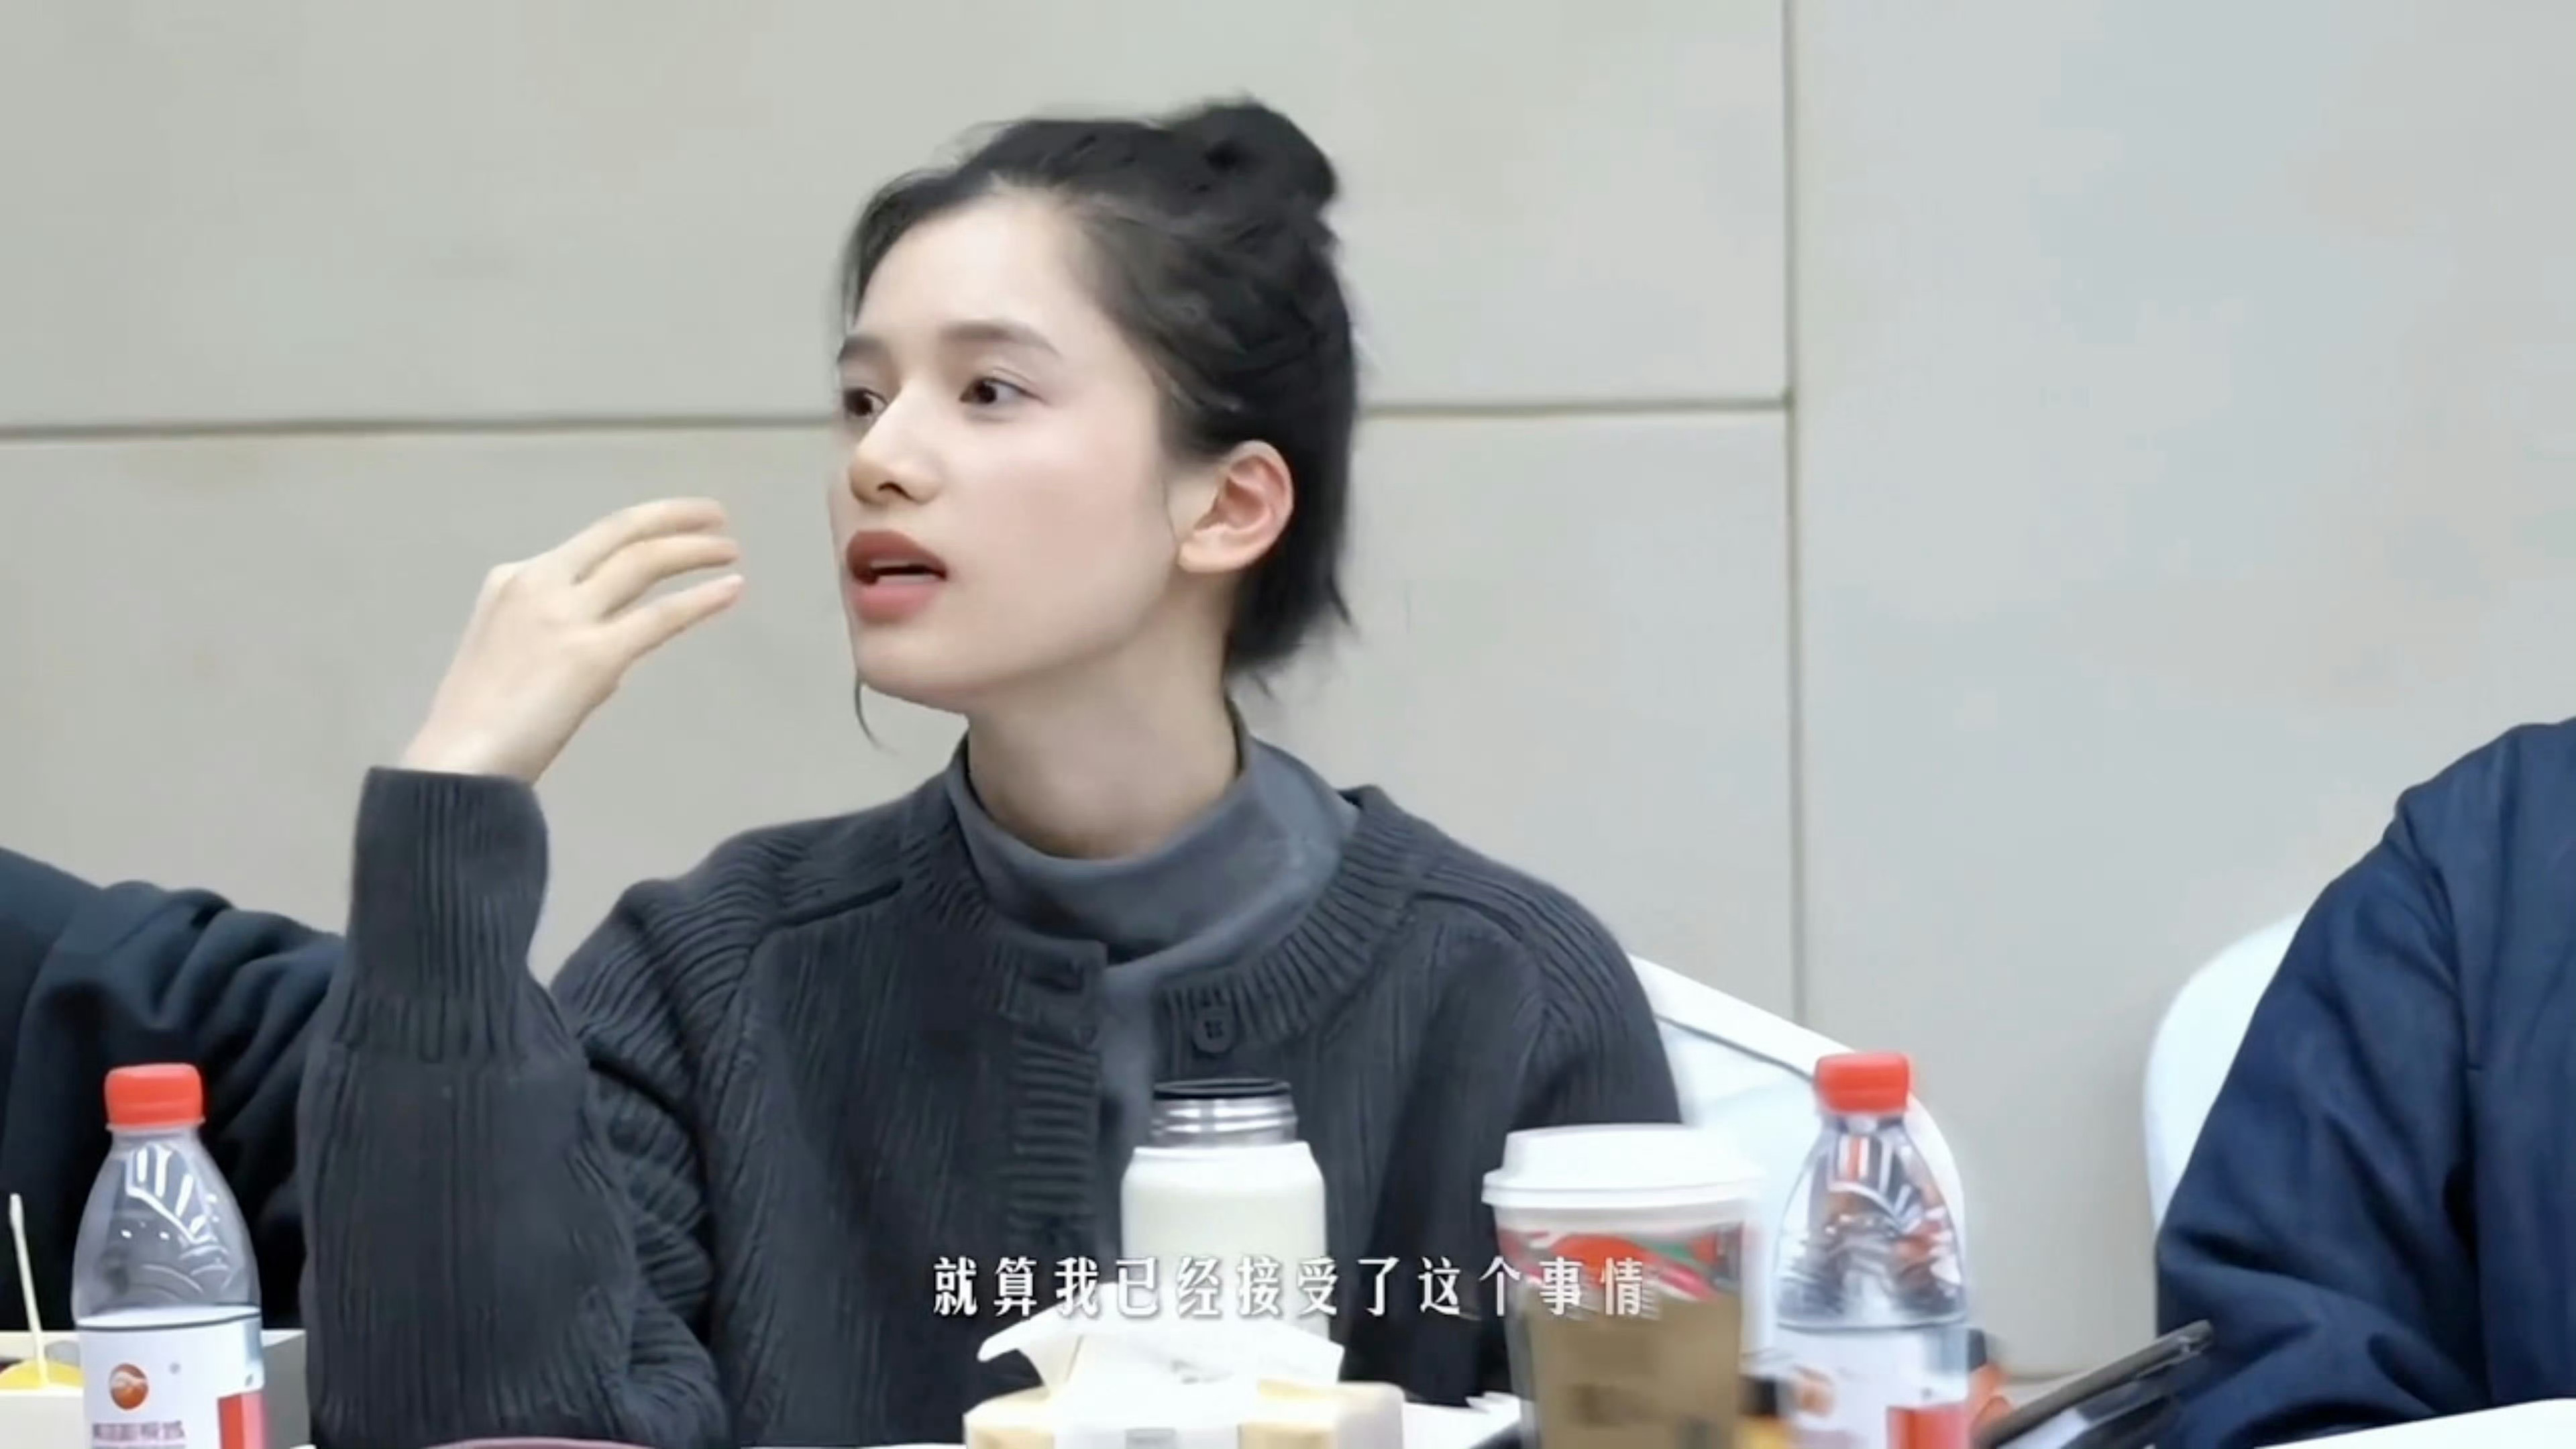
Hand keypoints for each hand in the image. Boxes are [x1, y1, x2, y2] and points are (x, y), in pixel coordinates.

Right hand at [399, 498, 744, 782]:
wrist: (458, 761)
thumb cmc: (478, 723)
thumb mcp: (508, 653)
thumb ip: (558, 635)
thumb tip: (613, 646)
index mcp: (513, 580)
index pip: (589, 544)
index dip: (639, 529)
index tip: (671, 528)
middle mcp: (540, 583)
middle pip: (619, 531)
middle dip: (672, 516)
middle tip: (715, 515)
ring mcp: (567, 616)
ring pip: (644, 561)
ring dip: (694, 550)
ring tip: (729, 549)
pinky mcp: (594, 655)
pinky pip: (661, 616)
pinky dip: (702, 599)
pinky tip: (731, 589)